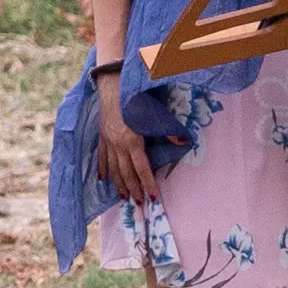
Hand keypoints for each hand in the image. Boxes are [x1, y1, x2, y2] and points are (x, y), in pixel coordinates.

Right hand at [88, 76, 157, 197]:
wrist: (113, 84)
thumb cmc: (135, 98)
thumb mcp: (154, 114)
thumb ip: (169, 130)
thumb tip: (186, 141)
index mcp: (132, 141)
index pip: (141, 169)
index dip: (148, 184)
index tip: (153, 198)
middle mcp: (118, 144)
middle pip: (126, 173)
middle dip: (133, 190)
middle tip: (139, 204)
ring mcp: (107, 141)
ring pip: (112, 168)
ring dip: (118, 184)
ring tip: (123, 197)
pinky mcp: (101, 135)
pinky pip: (101, 156)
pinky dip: (103, 168)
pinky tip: (103, 179)